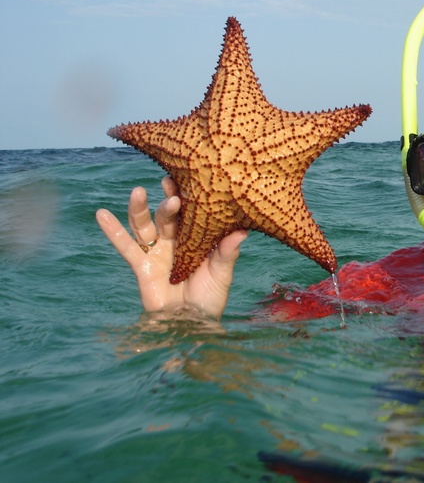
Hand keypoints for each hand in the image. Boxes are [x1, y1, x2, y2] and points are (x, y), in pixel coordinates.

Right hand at [96, 176, 246, 318]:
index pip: (192, 213)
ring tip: (137, 192)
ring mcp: (157, 252)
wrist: (191, 326)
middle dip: (169, 202)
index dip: (190, 197)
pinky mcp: (142, 266)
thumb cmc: (210, 299)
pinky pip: (125, 246)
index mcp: (196, 238)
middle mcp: (175, 241)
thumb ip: (227, 253)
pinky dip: (112, 231)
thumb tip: (243, 230)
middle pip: (168, 216)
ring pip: (145, 225)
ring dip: (139, 209)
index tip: (190, 178)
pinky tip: (101, 214)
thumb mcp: (221, 274)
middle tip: (171, 185)